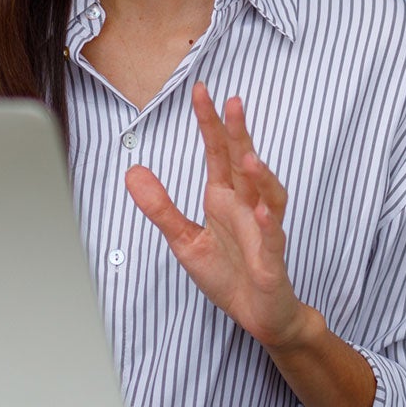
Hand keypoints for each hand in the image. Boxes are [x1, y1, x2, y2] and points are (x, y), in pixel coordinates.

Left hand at [125, 82, 304, 350]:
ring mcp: (263, 231)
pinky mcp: (271, 261)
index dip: (210, 122)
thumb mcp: (184, 240)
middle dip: (239, 134)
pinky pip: (272, 239)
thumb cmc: (228, 273)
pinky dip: (269, 225)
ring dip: (261, 176)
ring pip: (267, 196)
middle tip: (233, 102)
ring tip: (250, 157)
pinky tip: (262, 211)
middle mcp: (247, 206)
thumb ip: (160, 206)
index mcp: (225, 197)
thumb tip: (132, 171)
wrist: (258, 315)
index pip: (217, 152)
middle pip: (243, 163)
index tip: (201, 91)